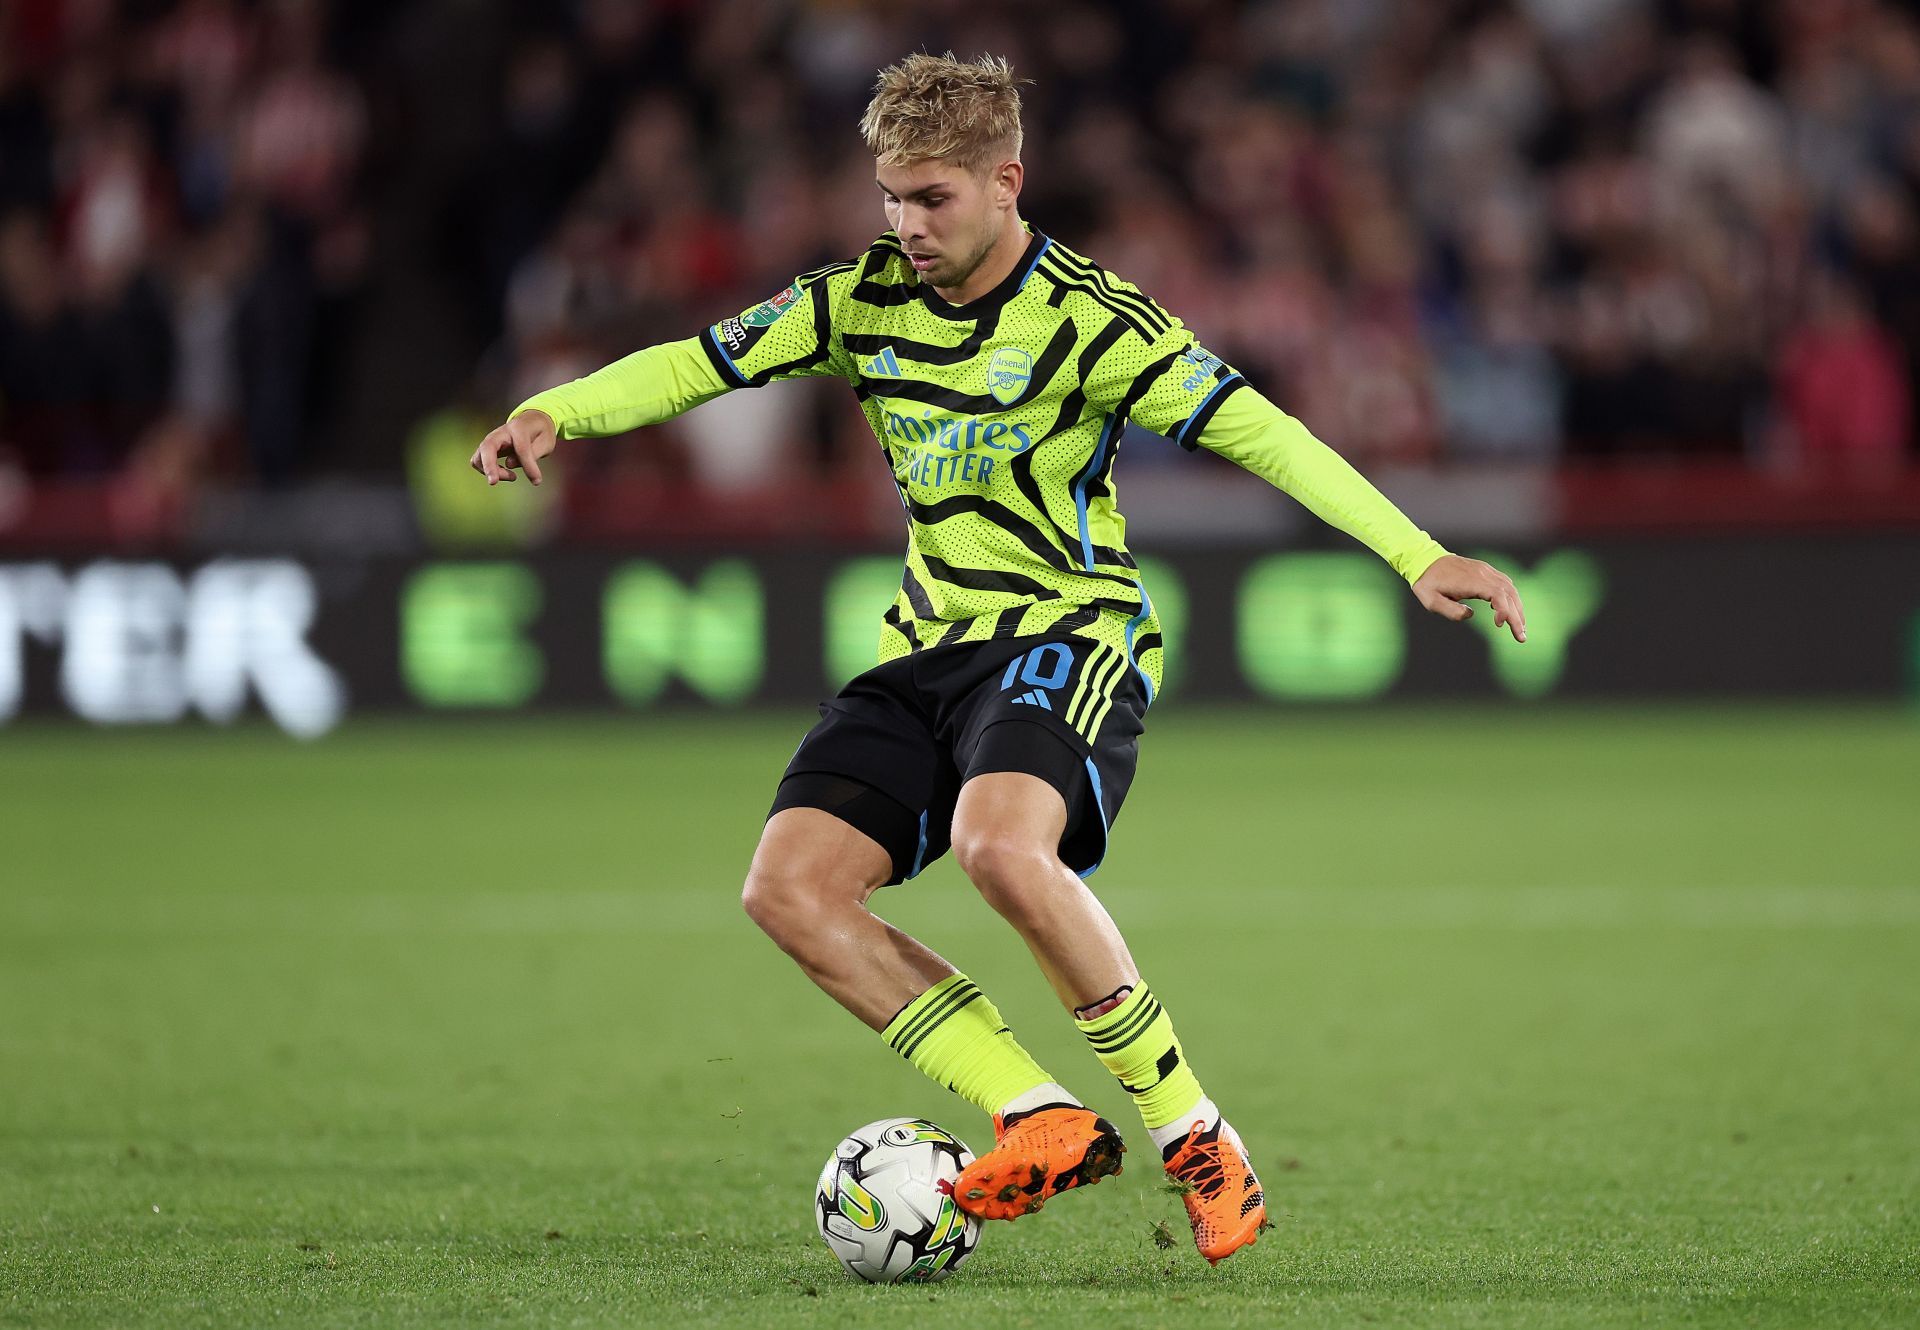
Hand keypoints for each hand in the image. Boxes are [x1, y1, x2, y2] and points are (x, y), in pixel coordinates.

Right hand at [469, 409, 555, 485]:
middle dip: (488, 466)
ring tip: (513, 476)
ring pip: (479, 457)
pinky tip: (503, 473)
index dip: (528, 465)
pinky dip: (487, 470)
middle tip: (493, 482)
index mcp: (519, 428)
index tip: (537, 480)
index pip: (521, 448)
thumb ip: (532, 454)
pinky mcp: (487, 449)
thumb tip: (509, 465)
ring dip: (491, 471)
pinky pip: (478, 461)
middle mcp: (500, 432)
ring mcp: (491, 440)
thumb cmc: (540, 432)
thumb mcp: (545, 442)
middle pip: (488, 448)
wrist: (532, 422)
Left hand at [1412, 555, 1526, 642]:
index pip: (1498, 594)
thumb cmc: (1427, 583)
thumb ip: (1451, 611)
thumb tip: (1470, 614)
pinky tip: (1511, 609)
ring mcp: (1485, 570)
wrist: (1424, 559)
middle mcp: (1483, 573)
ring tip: (1520, 626)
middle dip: (1517, 616)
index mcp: (1471, 581)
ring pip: (1510, 588)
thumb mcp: (1431, 602)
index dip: (1504, 610)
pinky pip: (1504, 583)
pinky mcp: (1484, 569)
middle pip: (1508, 594)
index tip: (1499, 624)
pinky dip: (1511, 597)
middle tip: (1521, 637)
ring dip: (1517, 608)